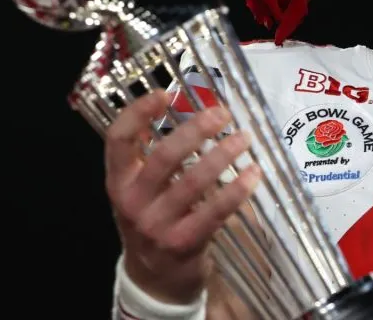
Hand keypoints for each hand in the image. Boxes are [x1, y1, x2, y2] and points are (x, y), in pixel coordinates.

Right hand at [104, 90, 261, 303]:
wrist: (154, 279)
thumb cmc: (153, 220)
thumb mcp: (141, 190)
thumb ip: (155, 156)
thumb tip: (195, 111)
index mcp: (118, 182)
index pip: (118, 140)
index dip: (138, 113)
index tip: (165, 93)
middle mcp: (132, 202)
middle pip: (163, 157)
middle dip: (195, 130)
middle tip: (222, 113)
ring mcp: (156, 225)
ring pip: (192, 182)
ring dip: (222, 155)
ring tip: (244, 138)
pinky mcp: (183, 243)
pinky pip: (215, 211)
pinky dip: (237, 189)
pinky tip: (254, 174)